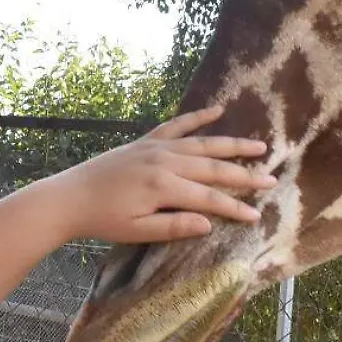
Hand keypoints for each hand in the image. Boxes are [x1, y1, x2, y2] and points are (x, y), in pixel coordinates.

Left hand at [47, 106, 276, 242]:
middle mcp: (164, 162)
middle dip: (245, 175)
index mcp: (163, 187)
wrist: (69, 197)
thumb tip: (209, 223)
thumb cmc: (103, 220)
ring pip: (203, 144)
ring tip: (260, 145)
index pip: (209, 199)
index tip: (257, 215)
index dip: (235, 208)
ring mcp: (156, 147)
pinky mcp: (146, 140)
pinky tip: (217, 110)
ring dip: (233, 144)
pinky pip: (177, 125)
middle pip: (214, 169)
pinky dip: (197, 117)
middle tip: (271, 180)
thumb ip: (174, 226)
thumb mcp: (138, 231)